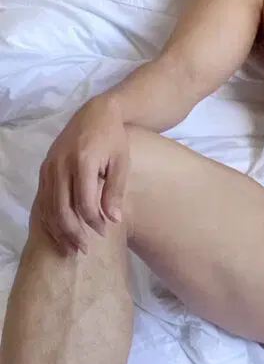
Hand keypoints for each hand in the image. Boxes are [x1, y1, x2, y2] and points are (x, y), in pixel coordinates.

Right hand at [36, 97, 128, 255]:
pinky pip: (43, 200)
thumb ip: (115, 190)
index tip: (104, 231)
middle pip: (62, 209)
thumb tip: (113, 219)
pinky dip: (49, 219)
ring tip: (71, 247)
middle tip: (84, 249)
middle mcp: (61, 165)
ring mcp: (49, 167)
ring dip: (59, 230)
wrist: (95, 113)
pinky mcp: (44, 169)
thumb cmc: (113, 138)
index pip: (84, 202)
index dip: (93, 221)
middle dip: (73, 233)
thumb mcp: (121, 161)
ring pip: (48, 207)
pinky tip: (59, 232)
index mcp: (83, 161)